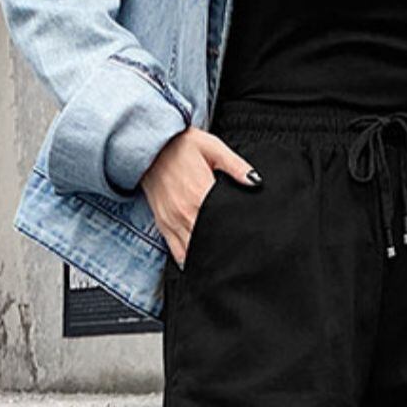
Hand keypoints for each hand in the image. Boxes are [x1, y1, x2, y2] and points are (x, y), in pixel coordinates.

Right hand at [141, 127, 258, 265]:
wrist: (149, 147)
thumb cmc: (181, 146)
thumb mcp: (212, 148)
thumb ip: (236, 166)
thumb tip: (256, 181)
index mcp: (200, 195)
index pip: (223, 223)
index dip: (237, 234)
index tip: (248, 237)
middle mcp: (185, 213)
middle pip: (210, 242)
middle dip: (224, 248)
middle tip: (239, 252)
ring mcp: (173, 222)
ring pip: (193, 252)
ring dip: (207, 255)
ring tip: (223, 259)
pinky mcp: (163, 225)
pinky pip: (177, 252)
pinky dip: (189, 260)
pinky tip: (201, 260)